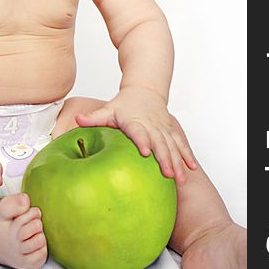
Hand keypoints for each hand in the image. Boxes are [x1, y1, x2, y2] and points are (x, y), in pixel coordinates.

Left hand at [75, 85, 196, 183]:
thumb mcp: (108, 109)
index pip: (138, 131)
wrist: (145, 89)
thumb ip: (94, 118)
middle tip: (167, 175)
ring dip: (177, 161)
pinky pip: (181, 143)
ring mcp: (163, 128)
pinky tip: (191, 168)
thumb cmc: (125, 103)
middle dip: (164, 158)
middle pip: (159, 142)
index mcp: (134, 121)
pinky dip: (187, 155)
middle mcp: (151, 125)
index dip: (142, 141)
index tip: (146, 152)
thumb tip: (77, 121)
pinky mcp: (171, 131)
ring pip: (172, 145)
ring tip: (180, 178)